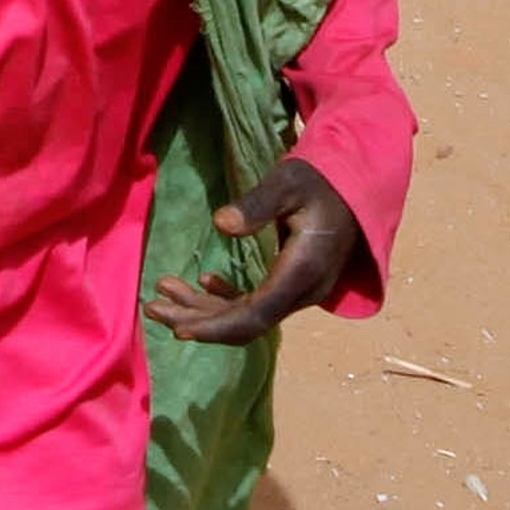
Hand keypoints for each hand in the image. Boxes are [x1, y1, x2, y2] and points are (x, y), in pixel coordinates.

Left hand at [150, 157, 369, 346]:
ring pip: (246, 315)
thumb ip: (258, 204)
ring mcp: (298, 292)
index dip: (215, 326)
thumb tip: (221, 224)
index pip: (255, 315)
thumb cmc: (321, 181)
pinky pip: (256, 303)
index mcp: (302, 272)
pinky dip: (226, 298)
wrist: (356, 188)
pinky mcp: (292, 285)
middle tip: (152, 305)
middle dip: (197, 319)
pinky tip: (203, 282)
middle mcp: (302, 292)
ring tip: (163, 292)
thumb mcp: (290, 183)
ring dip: (204, 309)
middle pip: (244, 323)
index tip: (178, 329)